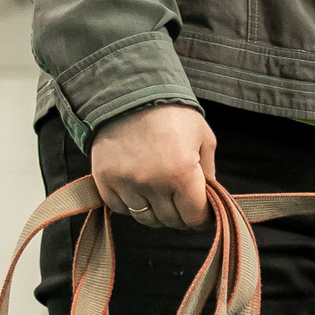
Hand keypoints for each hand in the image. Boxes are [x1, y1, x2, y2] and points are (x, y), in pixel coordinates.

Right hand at [91, 102, 217, 227]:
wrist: (128, 94)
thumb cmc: (172, 115)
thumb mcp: (203, 138)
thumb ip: (209, 173)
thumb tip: (210, 200)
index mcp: (181, 173)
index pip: (194, 217)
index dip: (201, 218)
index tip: (202, 213)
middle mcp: (152, 182)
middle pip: (170, 220)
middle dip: (180, 215)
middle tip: (182, 202)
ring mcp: (125, 182)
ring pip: (145, 218)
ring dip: (156, 212)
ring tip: (161, 196)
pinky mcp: (104, 179)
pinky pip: (120, 208)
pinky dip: (131, 204)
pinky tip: (139, 189)